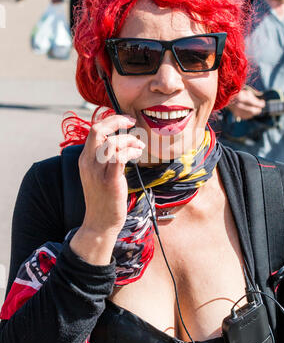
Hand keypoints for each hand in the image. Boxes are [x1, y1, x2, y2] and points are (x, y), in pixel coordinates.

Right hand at [70, 115, 144, 264]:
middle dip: (117, 120)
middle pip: (98, 130)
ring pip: (112, 142)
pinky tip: (137, 154)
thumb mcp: (97, 174)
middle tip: (132, 122)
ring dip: (129, 140)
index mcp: (84, 159)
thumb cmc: (103, 198)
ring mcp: (97, 172)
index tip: (125, 120)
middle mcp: (88, 162)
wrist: (99, 223)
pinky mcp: (110, 181)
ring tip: (139, 146)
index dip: (110, 120)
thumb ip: (104, 158)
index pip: (94, 130)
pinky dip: (130, 151)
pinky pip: (119, 157)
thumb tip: (119, 142)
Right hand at [228, 88, 265, 119]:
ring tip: (256, 109)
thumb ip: (253, 97)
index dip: (260, 104)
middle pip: (253, 111)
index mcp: (242, 98)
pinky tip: (251, 113)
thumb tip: (260, 102)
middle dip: (258, 109)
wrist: (226, 97)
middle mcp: (239, 105)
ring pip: (250, 115)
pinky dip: (249, 115)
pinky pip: (245, 117)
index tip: (263, 102)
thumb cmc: (237, 93)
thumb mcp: (246, 92)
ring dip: (254, 112)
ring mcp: (236, 111)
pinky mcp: (236, 114)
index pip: (254, 103)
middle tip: (260, 107)